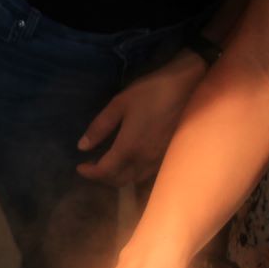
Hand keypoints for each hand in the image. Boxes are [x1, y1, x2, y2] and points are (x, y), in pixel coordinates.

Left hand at [77, 49, 207, 186]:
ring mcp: (159, 160)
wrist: (189, 86)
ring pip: (134, 179)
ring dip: (119, 177)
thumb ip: (99, 127)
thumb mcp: (119, 104)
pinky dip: (134, 173)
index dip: (90, 173)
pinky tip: (131, 162)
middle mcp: (144, 160)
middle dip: (102, 178)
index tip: (80, 167)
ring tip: (110, 165)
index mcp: (129, 148)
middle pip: (119, 180)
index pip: (105, 171)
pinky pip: (148, 174)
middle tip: (93, 166)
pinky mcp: (169, 156)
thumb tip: (82, 146)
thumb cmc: (151, 92)